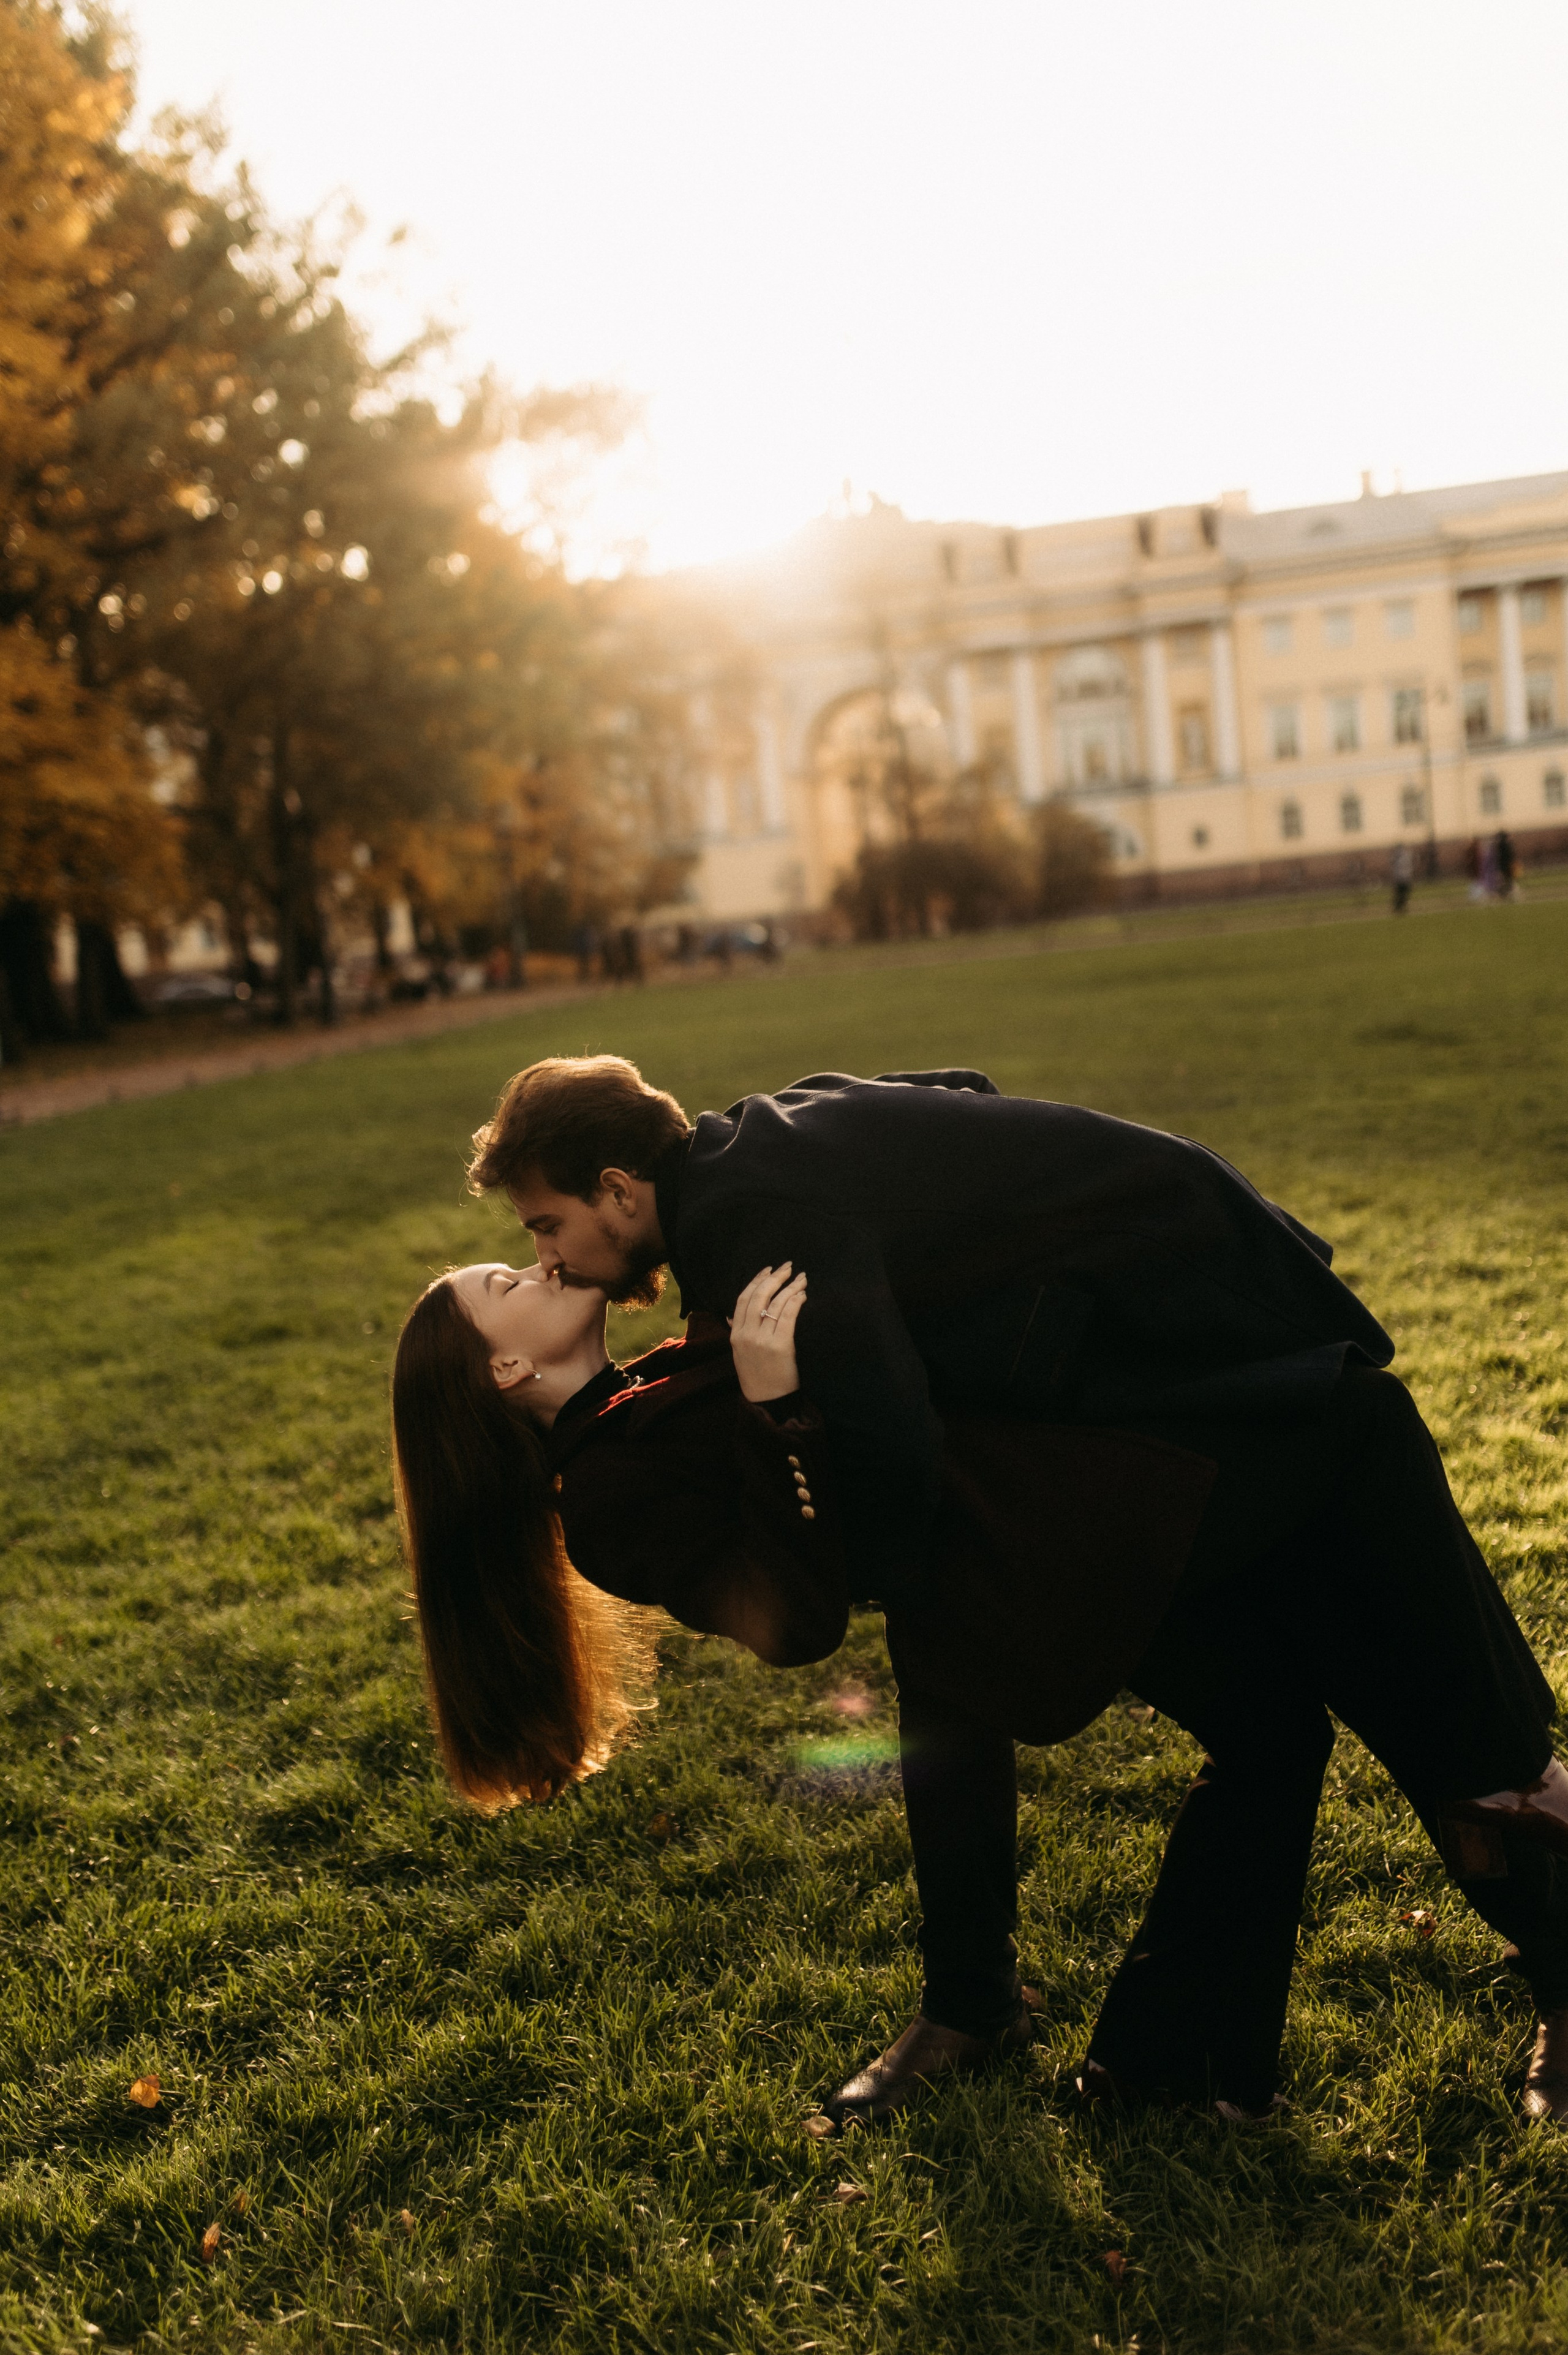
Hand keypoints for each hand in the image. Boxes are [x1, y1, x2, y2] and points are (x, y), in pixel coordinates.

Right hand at [729, 1264, 807, 1402]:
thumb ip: (737, 1331)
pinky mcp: (780, 1346)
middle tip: (788, 1267)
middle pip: (759, 1296)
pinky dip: (796, 1302)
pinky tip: (803, 1295)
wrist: (767, 1400)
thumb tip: (732, 1314)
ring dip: (790, 1287)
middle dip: (775, 1278)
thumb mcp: (740, 1353)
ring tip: (801, 1278)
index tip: (768, 1269)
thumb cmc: (756, 1375)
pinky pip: (788, 1316)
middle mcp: (746, 1335)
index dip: (756, 1280)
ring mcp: (762, 1340)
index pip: (743, 1299)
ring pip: (775, 1304)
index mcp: (735, 1334)